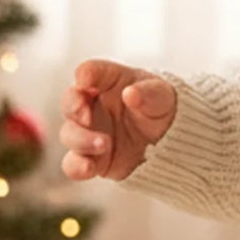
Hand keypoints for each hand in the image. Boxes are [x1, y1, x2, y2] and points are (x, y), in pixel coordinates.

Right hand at [59, 58, 176, 181]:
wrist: (170, 140)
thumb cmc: (160, 107)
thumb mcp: (162, 96)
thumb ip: (148, 93)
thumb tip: (130, 93)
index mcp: (108, 81)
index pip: (91, 71)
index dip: (86, 74)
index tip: (86, 80)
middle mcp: (92, 105)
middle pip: (70, 101)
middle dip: (73, 107)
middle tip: (85, 115)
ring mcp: (89, 132)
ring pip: (69, 134)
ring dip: (82, 139)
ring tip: (105, 144)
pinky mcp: (92, 158)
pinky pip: (74, 164)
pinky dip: (77, 166)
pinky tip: (88, 168)